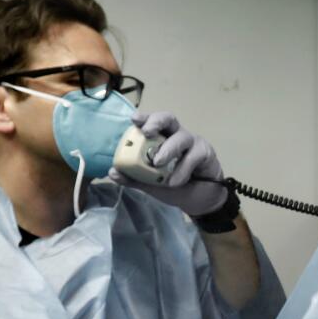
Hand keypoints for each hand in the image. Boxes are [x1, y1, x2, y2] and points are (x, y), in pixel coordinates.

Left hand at [114, 112, 228, 216]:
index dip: (144, 118)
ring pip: (181, 138)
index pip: (152, 122)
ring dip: (168, 149)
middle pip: (168, 119)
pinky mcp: (205, 152)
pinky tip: (175, 182)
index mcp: (161, 139)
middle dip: (156, 121)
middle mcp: (176, 136)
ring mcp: (192, 143)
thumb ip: (133, 178)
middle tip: (147, 131)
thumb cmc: (174, 186)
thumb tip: (112, 172)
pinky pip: (192, 157)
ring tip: (158, 163)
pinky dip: (182, 170)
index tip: (134, 119)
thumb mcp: (150, 184)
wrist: (199, 200)